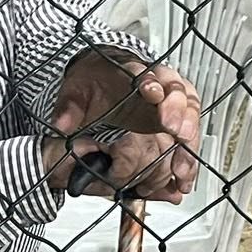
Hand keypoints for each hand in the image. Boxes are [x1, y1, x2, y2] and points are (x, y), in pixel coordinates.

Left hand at [51, 50, 200, 201]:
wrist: (101, 81)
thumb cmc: (94, 82)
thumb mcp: (76, 90)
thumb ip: (70, 105)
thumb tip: (62, 123)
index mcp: (133, 72)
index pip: (147, 73)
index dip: (151, 84)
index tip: (151, 94)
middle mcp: (159, 84)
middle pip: (178, 92)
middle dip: (179, 112)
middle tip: (175, 130)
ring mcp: (169, 103)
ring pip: (189, 116)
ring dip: (188, 141)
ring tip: (180, 167)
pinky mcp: (174, 122)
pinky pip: (187, 138)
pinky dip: (187, 159)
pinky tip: (184, 179)